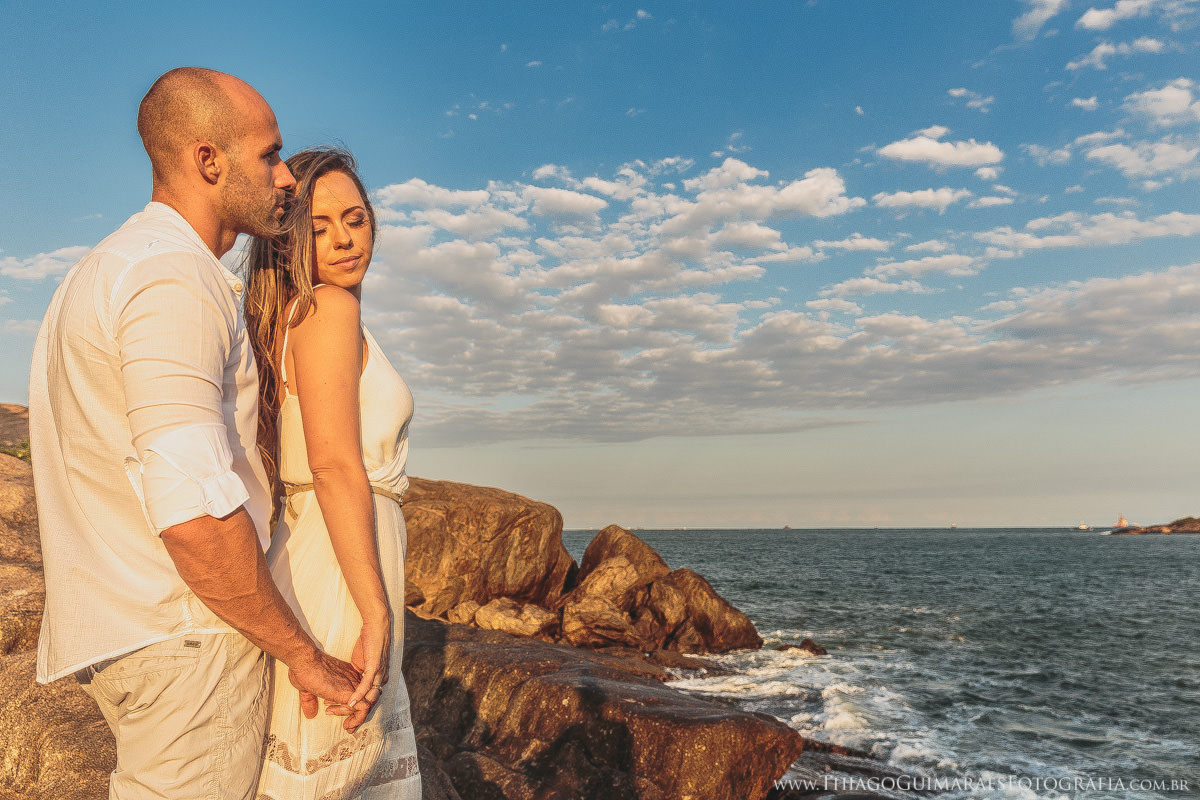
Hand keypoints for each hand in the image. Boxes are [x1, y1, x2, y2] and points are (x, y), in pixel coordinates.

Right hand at [286, 649, 361, 720]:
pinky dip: (357, 719)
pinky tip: (346, 724)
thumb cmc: (305, 670)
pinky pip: (363, 708)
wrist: (305, 661)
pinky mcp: (350, 693)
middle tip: (347, 725)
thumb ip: (311, 700)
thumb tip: (310, 713)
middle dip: (357, 715)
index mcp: (346, 676)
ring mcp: (353, 686)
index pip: (357, 693)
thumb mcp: (308, 688)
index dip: (350, 706)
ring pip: (366, 705)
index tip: (337, 713)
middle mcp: (353, 680)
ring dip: (357, 719)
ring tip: (346, 726)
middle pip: (364, 699)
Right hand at [325, 614, 390, 731]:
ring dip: (355, 710)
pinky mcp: (376, 666)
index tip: (345, 722)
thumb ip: (353, 676)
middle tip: (346, 728)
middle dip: (357, 718)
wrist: (377, 624)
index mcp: (376, 680)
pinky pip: (367, 684)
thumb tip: (344, 686)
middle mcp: (381, 679)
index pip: (367, 702)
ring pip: (369, 698)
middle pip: (369, 705)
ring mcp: (379, 673)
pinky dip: (359, 695)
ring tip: (343, 718)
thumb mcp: (358, 663)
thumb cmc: (368, 641)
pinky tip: (350, 702)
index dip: (356, 714)